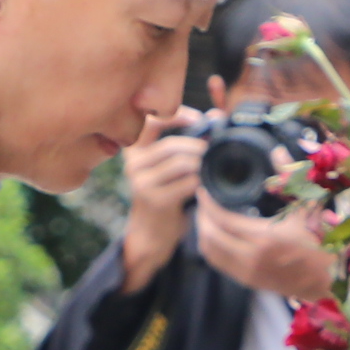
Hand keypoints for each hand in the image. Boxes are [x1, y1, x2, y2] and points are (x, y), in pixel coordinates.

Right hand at [116, 119, 208, 289]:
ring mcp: (141, 182)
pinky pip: (186, 183)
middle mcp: (133, 164)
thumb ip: (186, 141)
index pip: (151, 122)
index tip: (198, 119)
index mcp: (134, 150)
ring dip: (202, 165)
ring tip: (211, 170)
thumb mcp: (169, 166)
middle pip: (172, 145)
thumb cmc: (165, 195)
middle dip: (199, 147)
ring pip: (181, 163)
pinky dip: (201, 182)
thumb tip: (215, 115)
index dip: (176, 116)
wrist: (151, 233)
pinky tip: (206, 187)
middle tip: (214, 153)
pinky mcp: (153, 199)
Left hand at [193, 186, 335, 302]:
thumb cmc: (319, 242)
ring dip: (203, 234)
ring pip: (210, 252)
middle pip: (210, 236)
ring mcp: (248, 272)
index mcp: (265, 238)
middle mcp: (251, 258)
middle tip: (202, 202)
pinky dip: (211, 248)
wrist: (327, 281)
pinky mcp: (248, 281)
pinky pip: (218, 263)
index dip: (208, 205)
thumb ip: (290, 178)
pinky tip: (215, 235)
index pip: (223, 220)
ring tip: (206, 217)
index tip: (203, 190)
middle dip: (201, 217)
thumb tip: (277, 151)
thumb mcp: (307, 206)